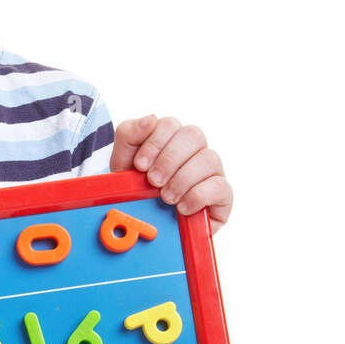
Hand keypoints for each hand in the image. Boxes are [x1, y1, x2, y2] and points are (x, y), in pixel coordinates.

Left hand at [110, 115, 232, 231]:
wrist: (144, 225)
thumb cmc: (134, 190)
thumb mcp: (123, 163)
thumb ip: (129, 135)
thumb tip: (150, 118)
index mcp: (171, 139)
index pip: (171, 125)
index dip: (155, 143)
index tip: (140, 165)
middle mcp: (194, 151)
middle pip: (194, 135)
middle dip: (169, 159)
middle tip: (153, 181)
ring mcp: (211, 172)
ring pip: (209, 158)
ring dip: (183, 179)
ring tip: (166, 198)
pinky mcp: (222, 196)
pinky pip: (220, 186)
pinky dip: (198, 196)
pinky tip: (183, 208)